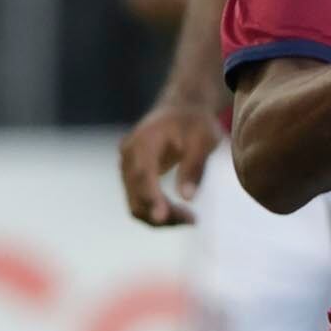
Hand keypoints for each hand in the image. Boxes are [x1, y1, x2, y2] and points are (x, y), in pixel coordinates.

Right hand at [120, 100, 219, 225]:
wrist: (181, 109)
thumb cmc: (196, 123)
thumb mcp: (204, 140)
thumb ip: (195, 166)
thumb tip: (187, 198)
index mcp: (144, 140)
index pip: (142, 174)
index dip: (150, 197)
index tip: (162, 217)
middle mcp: (129, 154)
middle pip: (136, 195)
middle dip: (162, 214)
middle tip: (193, 220)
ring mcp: (126, 166)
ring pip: (136, 204)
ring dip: (160, 218)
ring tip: (191, 219)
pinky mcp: (131, 176)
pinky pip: (138, 201)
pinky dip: (157, 211)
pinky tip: (180, 214)